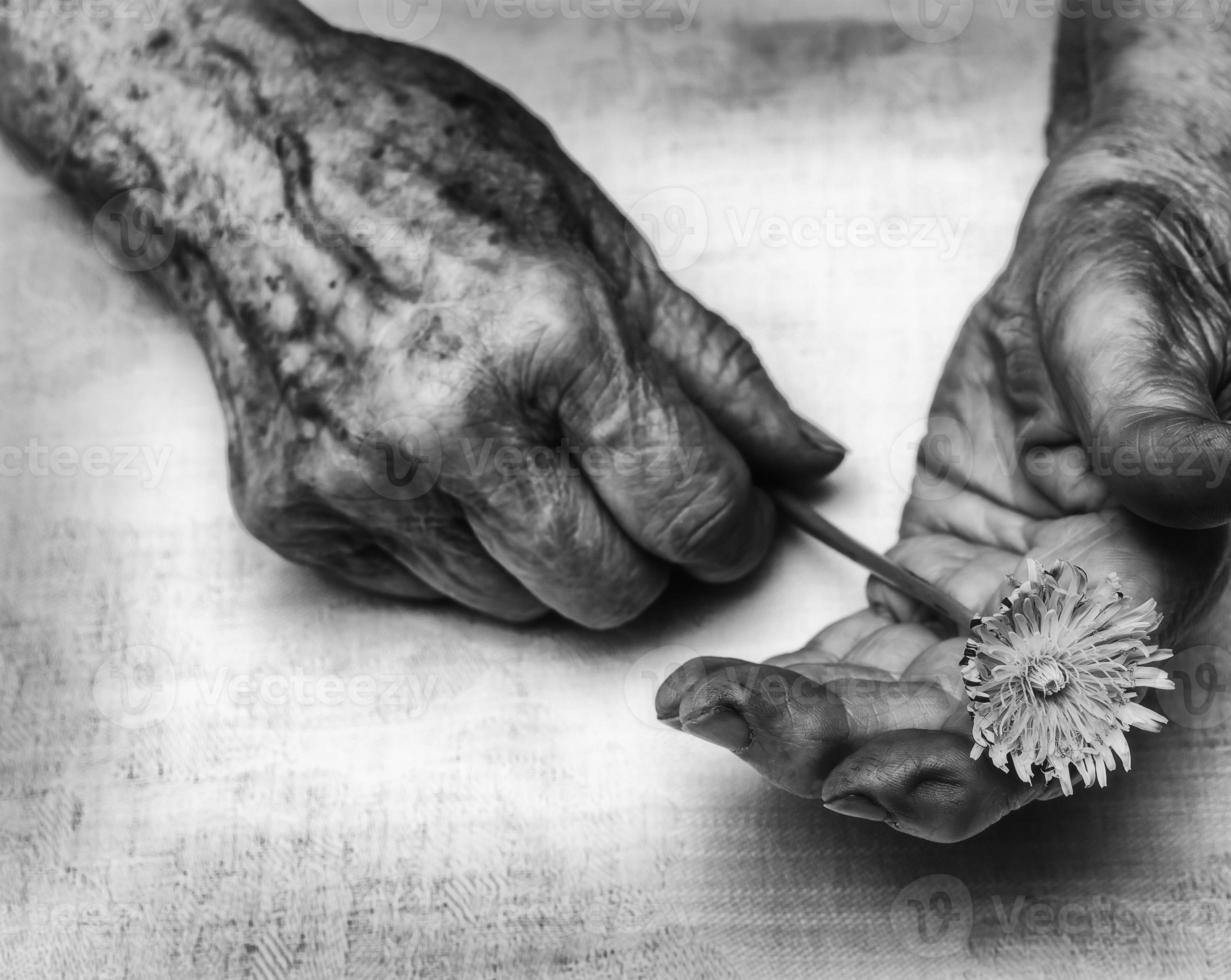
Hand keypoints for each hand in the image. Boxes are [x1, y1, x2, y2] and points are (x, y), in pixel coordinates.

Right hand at [2, 4, 844, 626]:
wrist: (239, 156)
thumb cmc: (427, 170)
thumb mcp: (599, 236)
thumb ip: (713, 365)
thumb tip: (805, 460)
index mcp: (552, 336)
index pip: (692, 508)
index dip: (736, 529)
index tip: (731, 516)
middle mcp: (451, 424)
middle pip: (612, 591)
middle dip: (652, 557)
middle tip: (635, 490)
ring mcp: (362, 478)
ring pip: (523, 607)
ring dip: (555, 553)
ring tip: (527, 454)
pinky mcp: (294, 514)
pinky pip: (431, 591)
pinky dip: (465, 547)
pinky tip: (444, 461)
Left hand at [657, 144, 1230, 841]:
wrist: (1090, 269)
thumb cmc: (1131, 297)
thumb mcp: (1141, 351)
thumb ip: (1165, 428)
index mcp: (1134, 597)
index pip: (1041, 719)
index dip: (947, 759)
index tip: (846, 766)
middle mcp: (1066, 633)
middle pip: (951, 739)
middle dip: (840, 748)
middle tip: (732, 718)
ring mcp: (992, 617)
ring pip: (898, 711)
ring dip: (801, 723)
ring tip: (699, 702)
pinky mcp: (936, 586)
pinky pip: (866, 656)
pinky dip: (796, 678)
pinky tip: (724, 683)